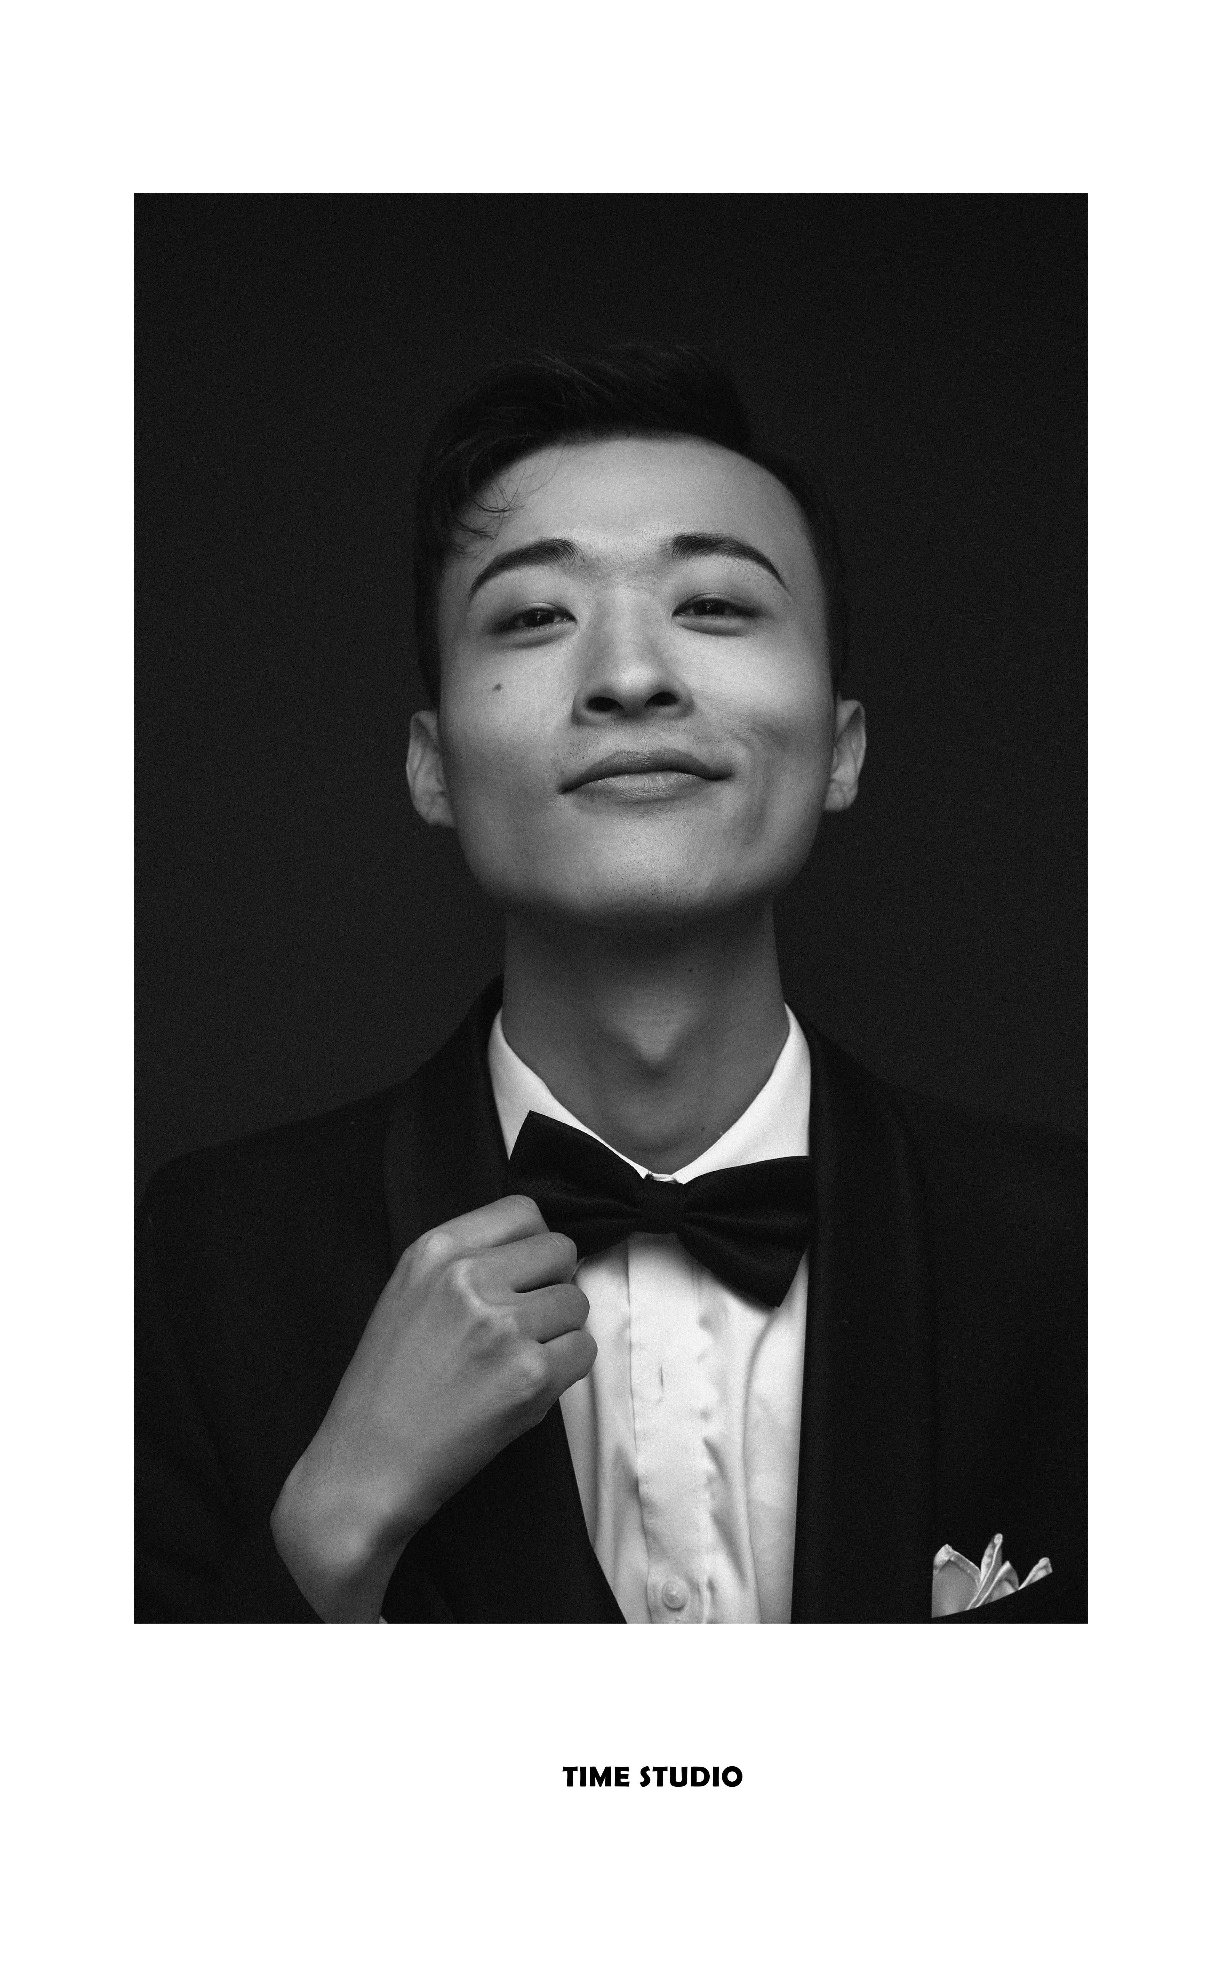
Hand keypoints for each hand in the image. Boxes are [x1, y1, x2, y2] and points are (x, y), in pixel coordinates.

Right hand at [270, 1195, 593, 1620]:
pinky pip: (584, 1351)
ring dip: (561, 1331)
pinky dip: (566, 1370)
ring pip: (578, 1302)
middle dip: (554, 1284)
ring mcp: (503, 1326)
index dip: (533, 1246)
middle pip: (561, 1251)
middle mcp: (469, 1279)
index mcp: (434, 1251)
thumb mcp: (405, 1296)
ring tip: (520, 1360)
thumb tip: (531, 1252)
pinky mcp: (530, 1376)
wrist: (366, 1465)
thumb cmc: (384, 1388)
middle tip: (528, 1322)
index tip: (525, 1275)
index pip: (522, 1212)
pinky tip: (526, 1388)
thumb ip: (462, 1264)